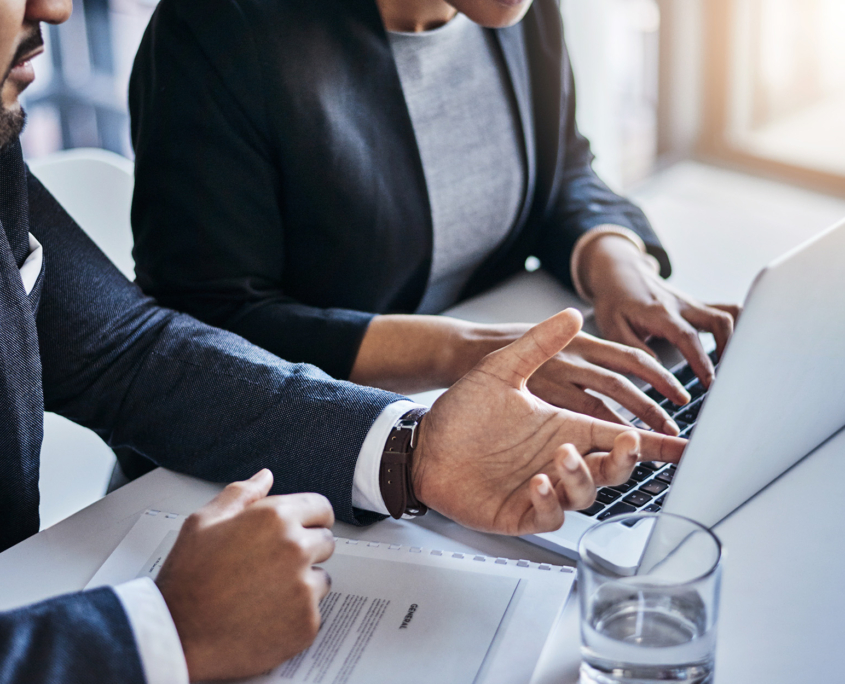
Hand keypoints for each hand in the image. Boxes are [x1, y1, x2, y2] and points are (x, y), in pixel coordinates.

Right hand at [156, 470, 334, 680]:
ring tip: (263, 593)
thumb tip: (265, 477)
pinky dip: (296, 616)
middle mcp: (296, 549)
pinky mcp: (307, 622)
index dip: (310, 518)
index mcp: (275, 518)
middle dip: (305, 550)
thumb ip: (242, 494)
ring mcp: (304, 587)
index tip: (302, 529)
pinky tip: (265, 616)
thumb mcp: (204, 522)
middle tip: (271, 566)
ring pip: (321, 578)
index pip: (322, 508)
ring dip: (302, 584)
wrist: (176, 638)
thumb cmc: (187, 580)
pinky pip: (314, 612)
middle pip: (325, 542)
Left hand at [412, 309, 686, 535]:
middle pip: (611, 468)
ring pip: (584, 494)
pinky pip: (548, 514)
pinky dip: (550, 502)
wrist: (424, 440)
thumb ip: (539, 344)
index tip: (682, 443)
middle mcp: (559, 459)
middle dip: (626, 459)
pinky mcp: (520, 511)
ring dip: (582, 477)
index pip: (618, 434)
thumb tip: (573, 313)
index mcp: (564, 427)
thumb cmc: (464, 410)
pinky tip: (538, 483)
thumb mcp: (502, 369)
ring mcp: (543, 488)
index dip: (652, 441)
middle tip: (626, 442)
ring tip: (562, 456)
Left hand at [581, 235, 740, 386]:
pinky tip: (740, 347)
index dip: (701, 361)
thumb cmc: (614, 303)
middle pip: (719, 321)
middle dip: (729, 350)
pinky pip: (727, 311)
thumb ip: (634, 348)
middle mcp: (682, 305)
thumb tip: (656, 368)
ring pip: (729, 313)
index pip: (686, 337)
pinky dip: (739, 326)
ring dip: (738, 338)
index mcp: (659, 313)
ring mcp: (693, 303)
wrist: (619, 273)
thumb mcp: (612, 328)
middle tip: (729, 377)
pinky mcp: (698, 304)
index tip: (710, 383)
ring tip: (737, 366)